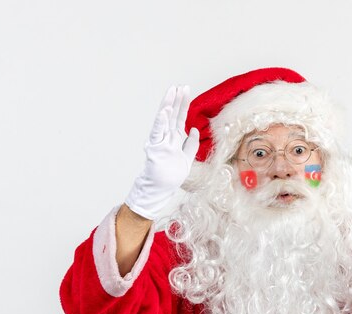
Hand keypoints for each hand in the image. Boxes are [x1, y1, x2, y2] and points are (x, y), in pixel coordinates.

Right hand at [124, 85, 199, 219]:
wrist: (160, 188)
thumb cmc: (171, 175)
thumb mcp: (187, 159)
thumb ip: (191, 144)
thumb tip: (195, 130)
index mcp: (174, 138)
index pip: (180, 117)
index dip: (183, 104)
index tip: (186, 90)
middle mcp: (167, 137)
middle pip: (173, 115)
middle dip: (177, 100)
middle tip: (181, 86)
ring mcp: (160, 141)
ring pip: (165, 120)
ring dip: (168, 105)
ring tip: (171, 92)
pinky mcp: (156, 147)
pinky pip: (158, 132)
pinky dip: (161, 121)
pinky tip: (165, 111)